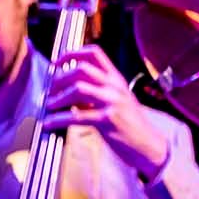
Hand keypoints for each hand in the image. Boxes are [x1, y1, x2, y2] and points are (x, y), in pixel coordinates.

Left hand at [41, 45, 171, 179]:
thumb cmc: (129, 123)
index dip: (72, 54)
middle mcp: (115, 86)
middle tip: (49, 90)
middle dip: (60, 78)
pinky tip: (49, 123)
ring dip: (58, 98)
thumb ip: (95, 90)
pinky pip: (77, 116)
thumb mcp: (115, 100)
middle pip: (81, 69)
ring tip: (48, 105)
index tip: (56, 62)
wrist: (150, 145)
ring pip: (78, 89)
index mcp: (116, 79)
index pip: (94, 53)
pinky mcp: (109, 120)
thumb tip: (65, 87)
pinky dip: (58, 119)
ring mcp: (113, 102)